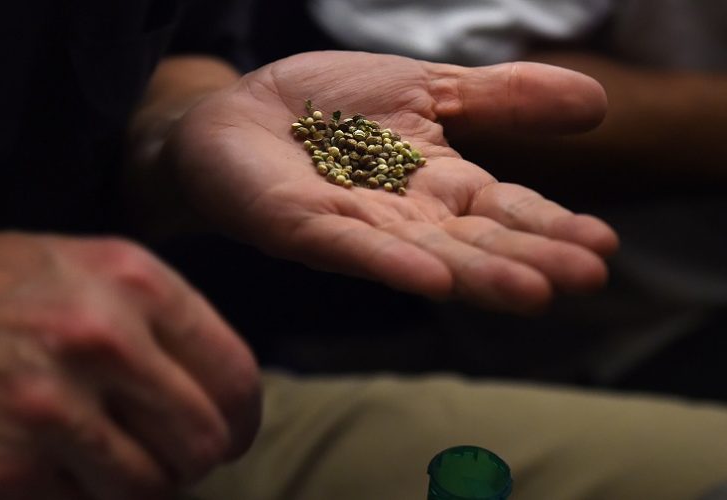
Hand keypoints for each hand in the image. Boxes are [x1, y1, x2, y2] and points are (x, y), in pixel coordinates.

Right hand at [0, 231, 259, 498]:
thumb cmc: (13, 288)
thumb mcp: (100, 272)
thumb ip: (171, 326)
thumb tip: (233, 399)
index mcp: (137, 283)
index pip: (236, 377)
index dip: (242, 418)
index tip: (232, 431)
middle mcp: (101, 339)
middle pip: (204, 442)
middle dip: (194, 457)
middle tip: (170, 451)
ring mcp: (49, 405)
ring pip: (151, 488)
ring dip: (141, 483)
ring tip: (112, 453)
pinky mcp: (5, 466)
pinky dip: (83, 496)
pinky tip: (58, 461)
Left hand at [168, 51, 617, 311]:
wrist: (241, 111)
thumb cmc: (331, 107)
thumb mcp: (427, 89)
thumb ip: (501, 98)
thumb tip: (597, 101)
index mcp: (439, 182)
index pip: (505, 208)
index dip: (551, 226)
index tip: (605, 246)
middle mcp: (406, 215)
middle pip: (475, 240)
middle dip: (530, 258)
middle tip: (587, 277)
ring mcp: (356, 227)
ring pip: (426, 253)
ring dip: (479, 273)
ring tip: (533, 291)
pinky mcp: (302, 227)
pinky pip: (351, 247)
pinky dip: (391, 262)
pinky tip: (432, 278)